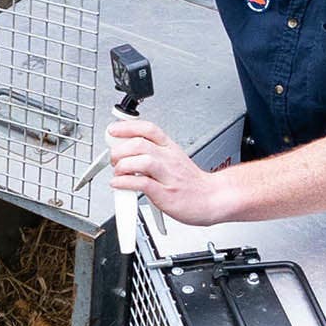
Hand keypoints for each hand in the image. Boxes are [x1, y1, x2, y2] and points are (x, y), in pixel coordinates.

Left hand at [106, 112, 230, 224]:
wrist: (212, 199)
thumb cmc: (191, 182)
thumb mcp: (173, 159)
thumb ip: (152, 153)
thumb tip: (126, 149)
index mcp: (170, 148)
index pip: (148, 129)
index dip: (127, 127)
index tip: (113, 130)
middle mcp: (169, 159)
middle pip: (140, 143)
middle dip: (120, 149)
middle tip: (114, 158)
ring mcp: (168, 176)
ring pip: (142, 161)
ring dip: (123, 165)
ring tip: (118, 172)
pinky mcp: (166, 194)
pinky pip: (142, 184)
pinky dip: (125, 182)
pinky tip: (119, 184)